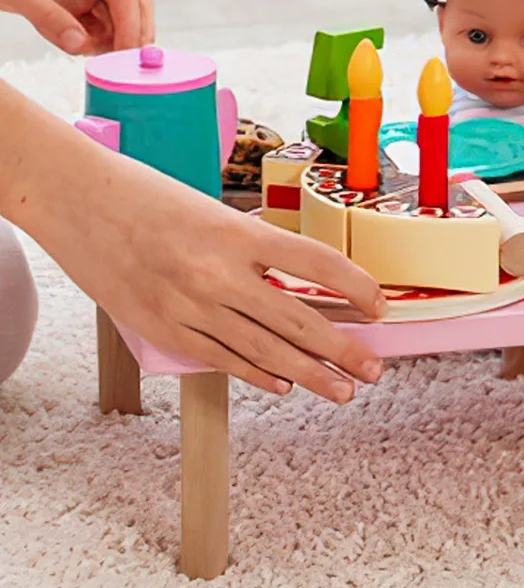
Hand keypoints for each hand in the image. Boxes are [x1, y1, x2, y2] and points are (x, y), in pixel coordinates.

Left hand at [0, 0, 152, 54]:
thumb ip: (47, 17)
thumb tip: (80, 46)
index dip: (130, 18)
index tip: (127, 49)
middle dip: (132, 29)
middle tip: (128, 62)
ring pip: (115, 14)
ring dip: (114, 38)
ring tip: (106, 62)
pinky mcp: (70, 1)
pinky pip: (93, 23)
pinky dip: (96, 41)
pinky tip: (89, 53)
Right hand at [9, 100, 387, 401]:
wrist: (78, 202)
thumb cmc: (149, 198)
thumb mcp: (214, 212)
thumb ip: (253, 250)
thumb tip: (298, 285)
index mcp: (239, 233)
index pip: (318, 264)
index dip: (357, 288)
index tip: (380, 306)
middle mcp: (217, 274)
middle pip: (298, 320)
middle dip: (343, 349)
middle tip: (373, 369)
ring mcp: (188, 307)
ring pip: (264, 351)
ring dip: (309, 374)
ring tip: (341, 389)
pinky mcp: (162, 330)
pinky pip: (221, 358)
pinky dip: (256, 374)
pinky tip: (282, 385)